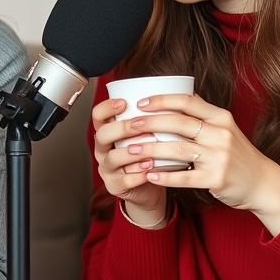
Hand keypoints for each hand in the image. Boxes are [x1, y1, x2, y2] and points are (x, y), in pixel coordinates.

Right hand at [91, 96, 167, 224]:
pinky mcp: (115, 186)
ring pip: (113, 158)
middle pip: (103, 135)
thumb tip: (181, 92)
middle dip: (122, 128)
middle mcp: (104, 149)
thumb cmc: (151, 155)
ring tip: (149, 149)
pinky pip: (123, 180)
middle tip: (140, 125)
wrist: (150, 187)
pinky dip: (137, 174)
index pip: (98, 115)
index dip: (107, 107)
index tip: (124, 102)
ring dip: (131, 152)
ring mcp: (107, 168)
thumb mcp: (147, 134)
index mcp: (109, 132)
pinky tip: (150, 168)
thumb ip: (154, 117)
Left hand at [106, 92, 279, 234]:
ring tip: (132, 149)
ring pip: (178, 149)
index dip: (162, 100)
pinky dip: (165, 176)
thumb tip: (175, 96)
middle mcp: (221, 134)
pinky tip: (149, 174)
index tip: (141, 103)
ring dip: (151, 149)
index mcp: (221, 118)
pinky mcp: (217, 179)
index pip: (188, 102)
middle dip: (150, 123)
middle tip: (129, 125)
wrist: (263, 183)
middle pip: (179, 123)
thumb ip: (203, 115)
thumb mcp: (225, 129)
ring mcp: (219, 157)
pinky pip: (185, 177)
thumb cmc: (238, 155)